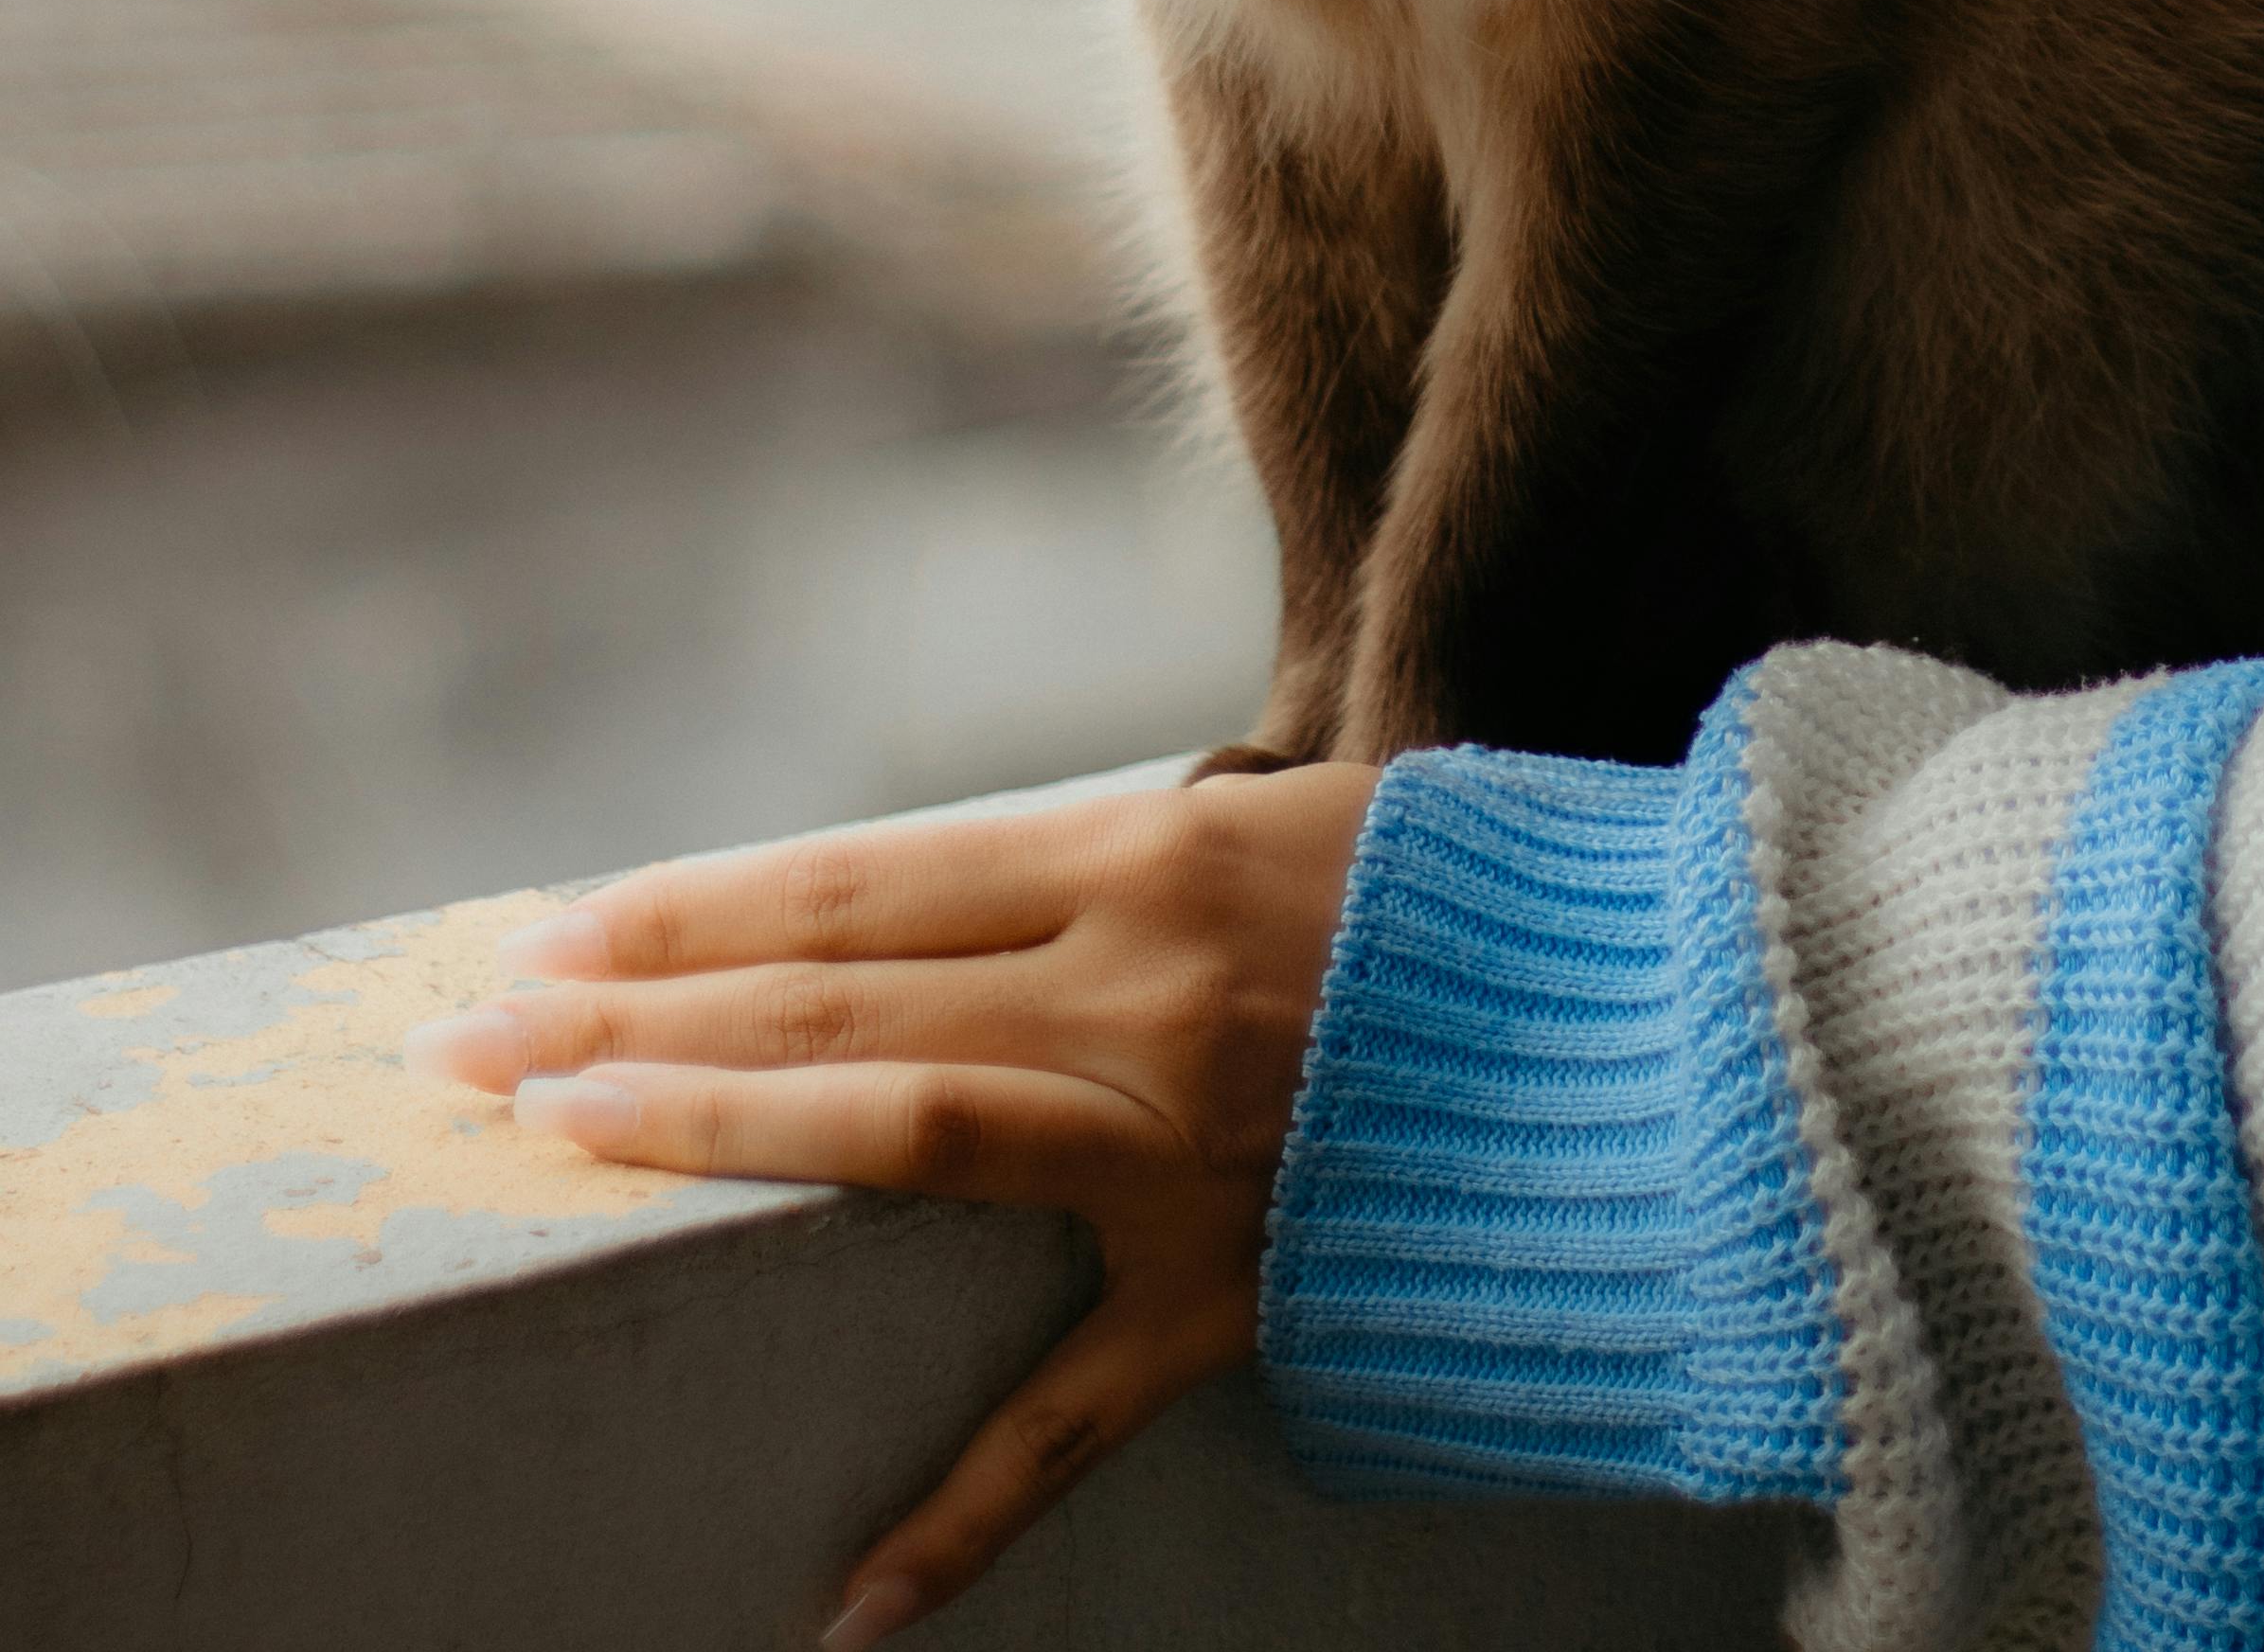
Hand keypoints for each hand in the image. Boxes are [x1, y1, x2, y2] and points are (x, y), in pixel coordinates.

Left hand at [405, 762, 1380, 1638]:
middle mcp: (1134, 983)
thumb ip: (1111, 867)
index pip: (861, 884)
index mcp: (1141, 858)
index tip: (549, 936)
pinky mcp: (1232, 1292)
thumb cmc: (1455, 906)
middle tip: (475, 1037)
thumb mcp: (1273, 827)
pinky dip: (958, 1517)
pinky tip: (846, 1603)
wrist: (1650, 1018)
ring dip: (715, 1131)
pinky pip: (1073, 1419)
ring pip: (899, 1128)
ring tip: (559, 1142)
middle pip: (838, 986)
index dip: (695, 911)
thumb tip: (940, 904)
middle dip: (640, 1007)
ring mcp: (1176, 1144)